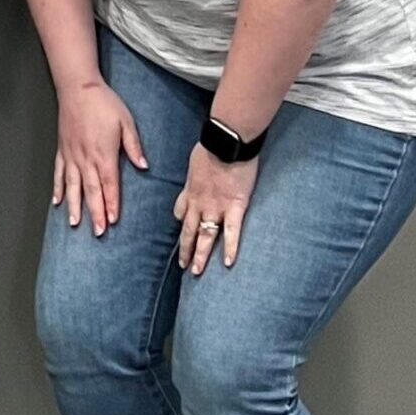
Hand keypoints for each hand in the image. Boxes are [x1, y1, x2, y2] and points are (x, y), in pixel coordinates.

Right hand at [53, 78, 147, 235]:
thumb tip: (143, 166)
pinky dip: (58, 189)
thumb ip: (133, 146)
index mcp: (103, 153)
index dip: (111, 204)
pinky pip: (59, 174)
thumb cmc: (104, 103)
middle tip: (97, 232)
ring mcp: (71, 155)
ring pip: (73, 186)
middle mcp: (85, 158)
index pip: (109, 184)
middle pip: (91, 191)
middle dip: (95, 213)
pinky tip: (58, 202)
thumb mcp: (126, 122)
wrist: (78, 88)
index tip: (112, 221)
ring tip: (75, 223)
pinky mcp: (62, 150)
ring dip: (74, 206)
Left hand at [174, 144, 258, 274]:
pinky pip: (231, 232)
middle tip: (183, 265)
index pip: (181, 211)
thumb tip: (200, 169)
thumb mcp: (196, 160)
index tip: (183, 228)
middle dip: (185, 248)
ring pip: (205, 236)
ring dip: (200, 255)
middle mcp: (199, 203)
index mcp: (190, 190)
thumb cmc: (212, 145)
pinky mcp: (235, 207)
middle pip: (188, 230)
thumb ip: (198, 171)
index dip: (182, 221)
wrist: (227, 142)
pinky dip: (229, 248)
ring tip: (196, 272)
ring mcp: (216, 207)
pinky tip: (227, 263)